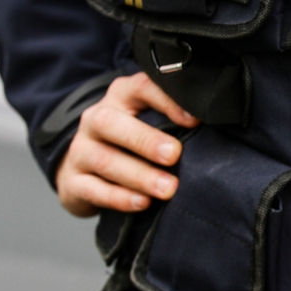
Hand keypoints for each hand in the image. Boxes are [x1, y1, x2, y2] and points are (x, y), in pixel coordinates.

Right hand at [55, 72, 198, 216]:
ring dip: (139, 175)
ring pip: (105, 160)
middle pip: (112, 124)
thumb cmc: (132, 139)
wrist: (85, 165)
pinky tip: (141, 203)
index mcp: (122, 97)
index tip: (194, 120)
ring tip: (167, 188)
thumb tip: (217, 129)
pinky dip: (119, 197)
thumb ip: (174, 119)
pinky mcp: (72, 181)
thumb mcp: (151, 120)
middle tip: (174, 155)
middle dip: (146, 140)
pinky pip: (92, 189)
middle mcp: (96, 119)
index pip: (141, 87)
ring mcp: (81, 150)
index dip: (166, 101)